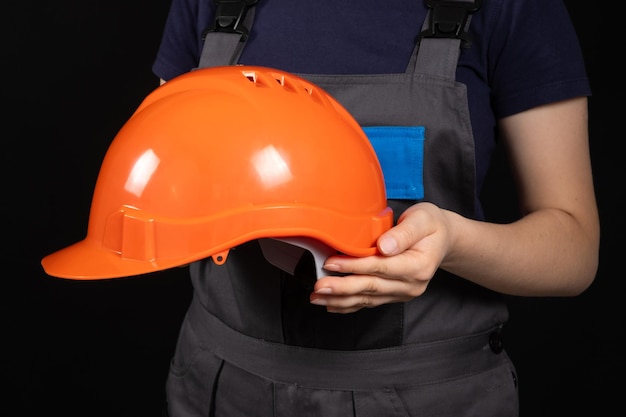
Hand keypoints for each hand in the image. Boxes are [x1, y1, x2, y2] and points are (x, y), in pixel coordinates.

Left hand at [310, 202, 452, 312]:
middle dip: (342, 287)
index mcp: (418, 265)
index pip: (381, 267)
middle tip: (318, 286)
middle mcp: (411, 284)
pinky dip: (349, 305)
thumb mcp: (423, 219)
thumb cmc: (430, 225)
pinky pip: (369, 302)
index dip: (355, 265)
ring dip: (341, 299)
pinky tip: (331, 304)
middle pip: (371, 287)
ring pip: (367, 299)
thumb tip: (384, 246)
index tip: (331, 263)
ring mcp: (402, 293)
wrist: (443, 239)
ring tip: (317, 297)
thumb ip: (403, 233)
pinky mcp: (394, 295)